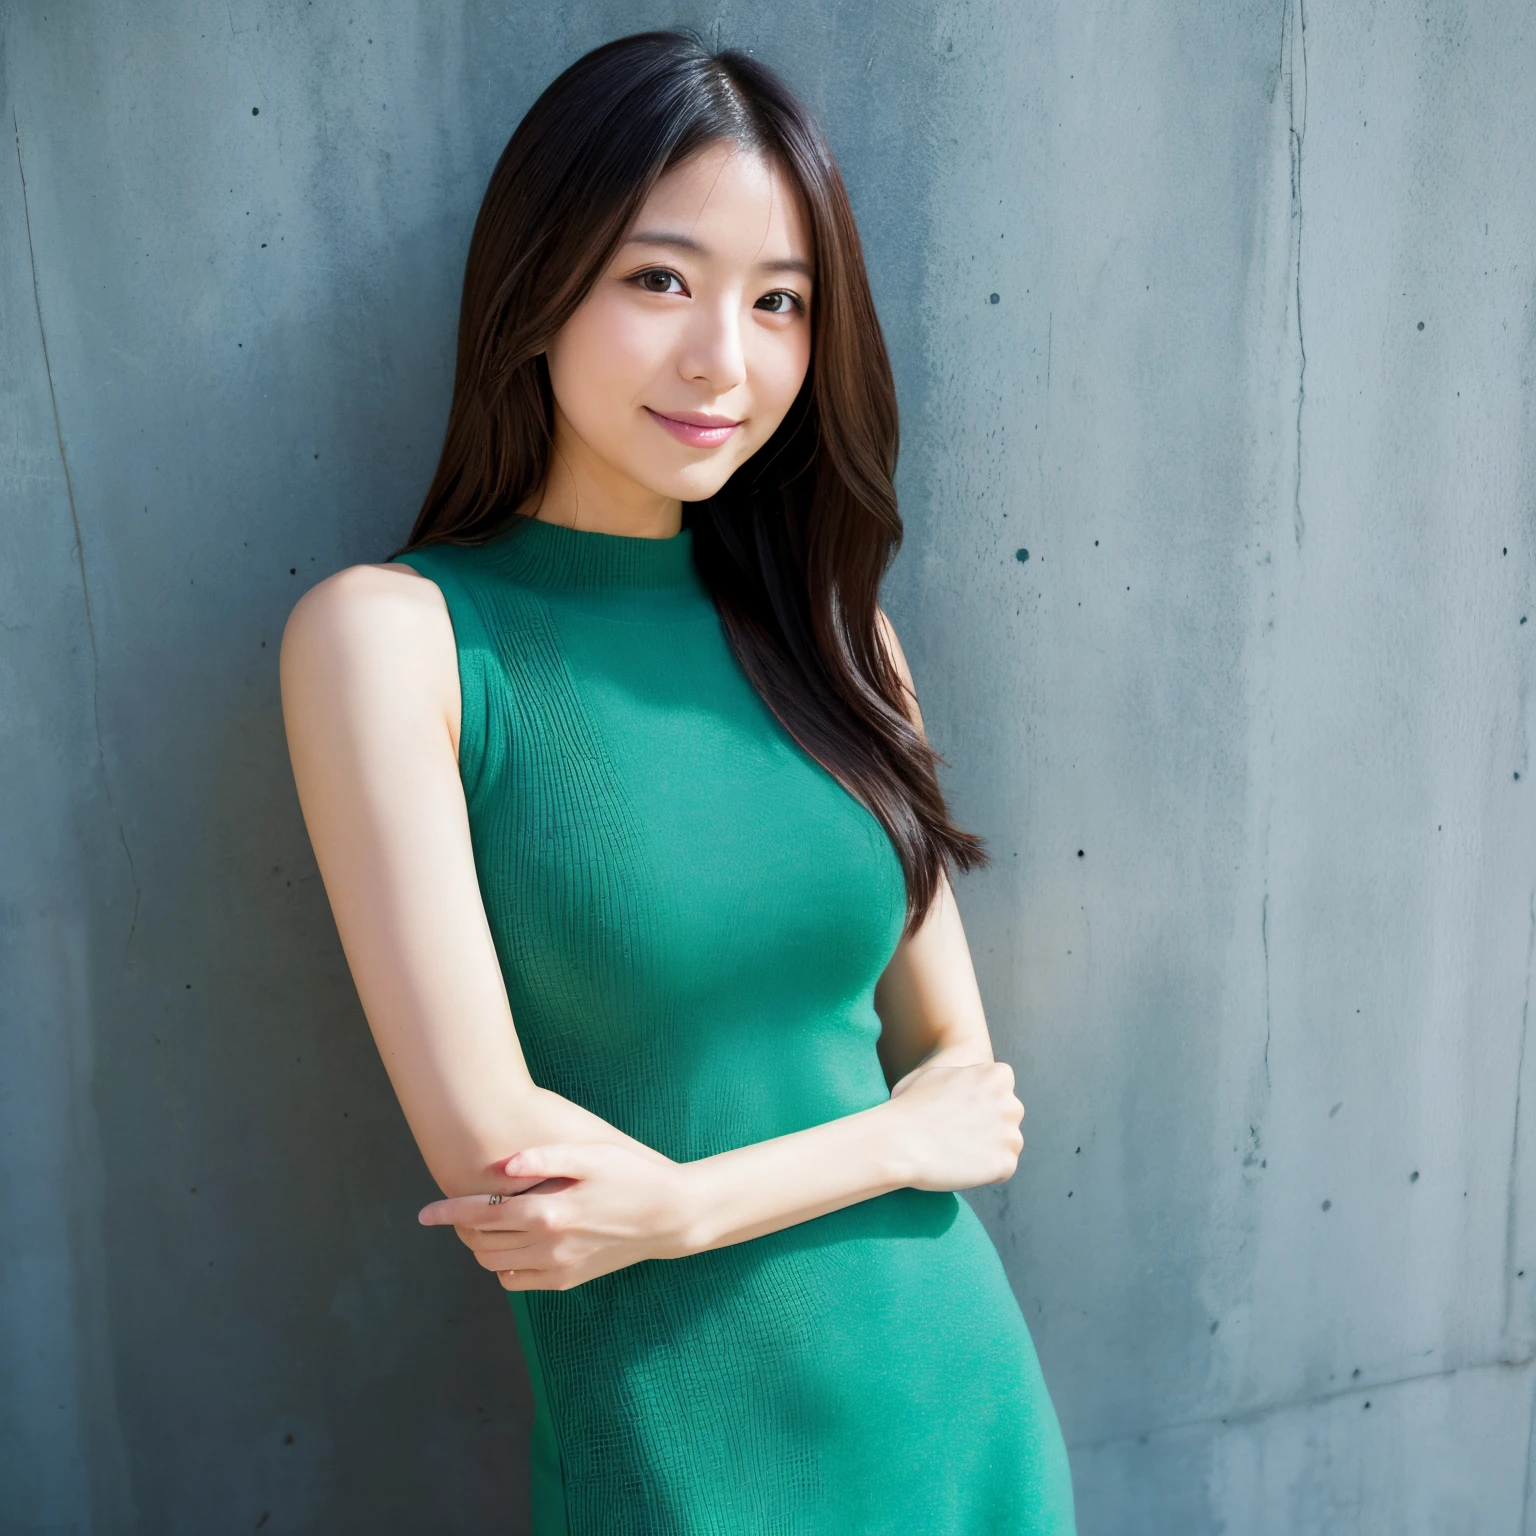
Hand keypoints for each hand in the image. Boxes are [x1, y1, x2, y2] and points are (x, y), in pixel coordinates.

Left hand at [418, 1142, 696, 1290]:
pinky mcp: (567, 1280)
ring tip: (483, 1224)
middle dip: (462, 1228)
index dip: (450, 1213)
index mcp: (549, 1212)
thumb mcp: (593, 1155)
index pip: (483, 1214)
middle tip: (456, 1209)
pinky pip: (519, 1282)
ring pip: (496, 1266)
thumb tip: (502, 1164)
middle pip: (483, 1243)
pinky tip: (511, 1243)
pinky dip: (504, 1266)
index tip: (425, 1213)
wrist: (669, 1216)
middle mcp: (548, 1246)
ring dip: (481, 1247)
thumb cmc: (632, 1175)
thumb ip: (545, 1158)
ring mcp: (557, 1268)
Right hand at [885, 1059, 1023, 1190]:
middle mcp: (1011, 1104)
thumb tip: (968, 1088)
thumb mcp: (941, 1074)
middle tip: (959, 1133)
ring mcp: (1010, 1136)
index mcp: (997, 1076)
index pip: (1001, 1089)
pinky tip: (961, 1166)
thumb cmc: (912, 1105)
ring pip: (1007, 1144)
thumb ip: (964, 1078)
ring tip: (957, 1151)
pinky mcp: (1005, 1164)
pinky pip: (1002, 1169)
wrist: (900, 1141)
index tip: (962, 1109)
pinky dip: (986, 1172)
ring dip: (989, 1148)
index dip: (980, 1100)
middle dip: (990, 1124)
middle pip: (1007, 1117)